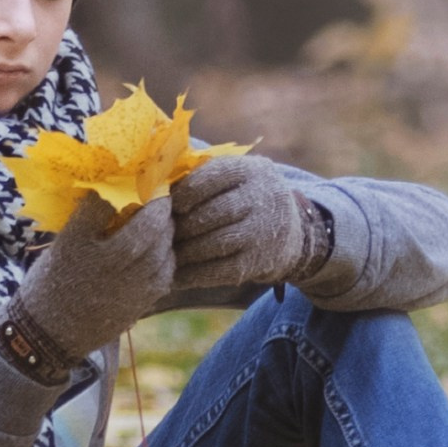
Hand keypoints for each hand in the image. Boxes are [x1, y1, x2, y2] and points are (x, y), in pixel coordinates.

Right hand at [12, 190, 175, 365]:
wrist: (47, 334)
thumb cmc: (51, 281)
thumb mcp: (61, 244)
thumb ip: (89, 219)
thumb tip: (119, 187)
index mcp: (75, 243)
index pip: (105, 202)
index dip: (124, 184)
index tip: (133, 174)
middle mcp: (104, 263)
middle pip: (146, 225)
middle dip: (159, 205)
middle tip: (160, 193)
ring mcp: (127, 285)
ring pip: (162, 247)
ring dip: (166, 228)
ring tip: (161, 218)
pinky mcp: (141, 302)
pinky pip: (166, 270)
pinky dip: (166, 254)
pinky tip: (160, 247)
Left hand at [171, 152, 314, 288]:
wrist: (292, 230)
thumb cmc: (247, 197)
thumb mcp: (237, 174)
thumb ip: (203, 172)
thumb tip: (154, 180)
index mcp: (252, 170)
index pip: (213, 176)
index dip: (185, 190)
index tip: (166, 202)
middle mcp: (263, 198)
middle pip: (212, 213)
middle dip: (181, 225)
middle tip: (157, 233)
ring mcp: (263, 232)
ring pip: (213, 243)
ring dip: (183, 251)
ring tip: (162, 254)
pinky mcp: (259, 261)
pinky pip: (220, 270)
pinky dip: (193, 275)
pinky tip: (175, 276)